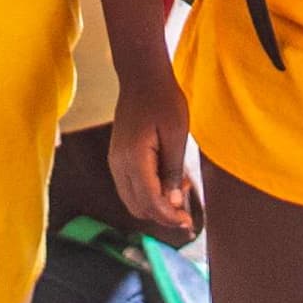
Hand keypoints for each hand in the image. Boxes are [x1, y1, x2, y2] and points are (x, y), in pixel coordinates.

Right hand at [112, 82, 200, 241]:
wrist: (142, 78)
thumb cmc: (163, 101)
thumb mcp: (177, 135)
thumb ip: (173, 171)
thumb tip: (173, 203)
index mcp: (134, 159)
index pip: (150, 202)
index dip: (169, 217)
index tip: (187, 224)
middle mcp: (119, 165)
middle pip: (138, 207)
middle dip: (162, 214)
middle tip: (186, 209)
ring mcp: (115, 162)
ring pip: (132, 201)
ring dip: (155, 205)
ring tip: (179, 191)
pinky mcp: (118, 159)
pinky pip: (130, 188)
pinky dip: (147, 194)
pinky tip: (166, 182)